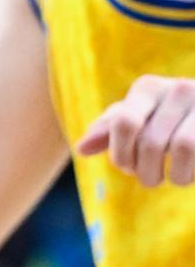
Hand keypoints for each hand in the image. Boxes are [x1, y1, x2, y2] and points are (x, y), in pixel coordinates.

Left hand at [76, 75, 194, 185]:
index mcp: (148, 87)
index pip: (125, 124)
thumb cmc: (166, 122)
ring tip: (173, 178)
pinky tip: (190, 174)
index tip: (127, 167)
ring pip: (182, 147)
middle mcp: (179, 88)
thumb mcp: (137, 121)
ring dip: (174, 175)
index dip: (121, 154)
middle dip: (145, 171)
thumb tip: (82, 149)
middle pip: (151, 142)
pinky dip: (191, 172)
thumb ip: (109, 132)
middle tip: (150, 178)